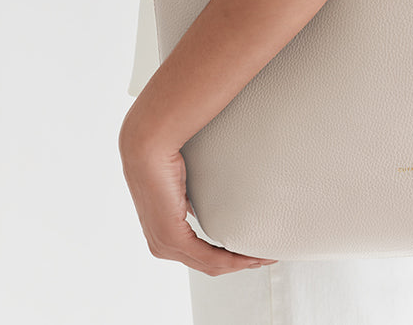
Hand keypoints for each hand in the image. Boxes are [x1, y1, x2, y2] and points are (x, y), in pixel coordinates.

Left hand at [119, 107, 278, 276]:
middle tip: (264, 258)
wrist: (148, 146)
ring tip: (263, 257)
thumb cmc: (163, 156)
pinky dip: (232, 260)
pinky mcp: (171, 238)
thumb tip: (206, 204)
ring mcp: (164, 244)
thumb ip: (192, 202)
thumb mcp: (182, 186)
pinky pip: (208, 258)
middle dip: (239, 264)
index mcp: (162, 231)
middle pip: (208, 265)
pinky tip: (250, 257)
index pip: (199, 254)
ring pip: (210, 265)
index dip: (227, 257)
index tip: (251, 251)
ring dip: (240, 263)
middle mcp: (161, 244)